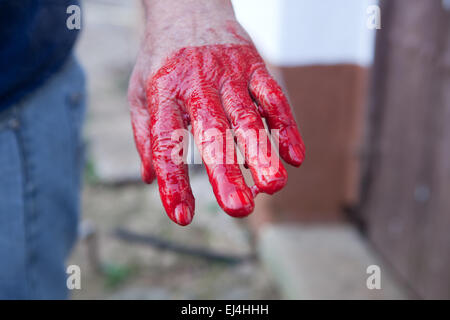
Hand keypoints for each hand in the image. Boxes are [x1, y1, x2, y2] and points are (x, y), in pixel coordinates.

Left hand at [128, 0, 304, 225]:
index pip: (165, 141)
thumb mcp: (141, 91)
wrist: (188, 8)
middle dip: (226, 172)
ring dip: (262, 153)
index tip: (182, 215)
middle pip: (212, 133)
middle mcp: (197, 85)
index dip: (173, 179)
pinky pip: (272, 96)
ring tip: (273, 187)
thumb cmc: (163, 59)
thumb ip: (146, 134)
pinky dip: (285, 125)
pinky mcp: (253, 66)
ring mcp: (228, 75)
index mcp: (164, 94)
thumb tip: (150, 178)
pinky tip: (295, 156)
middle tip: (238, 209)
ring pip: (247, 117)